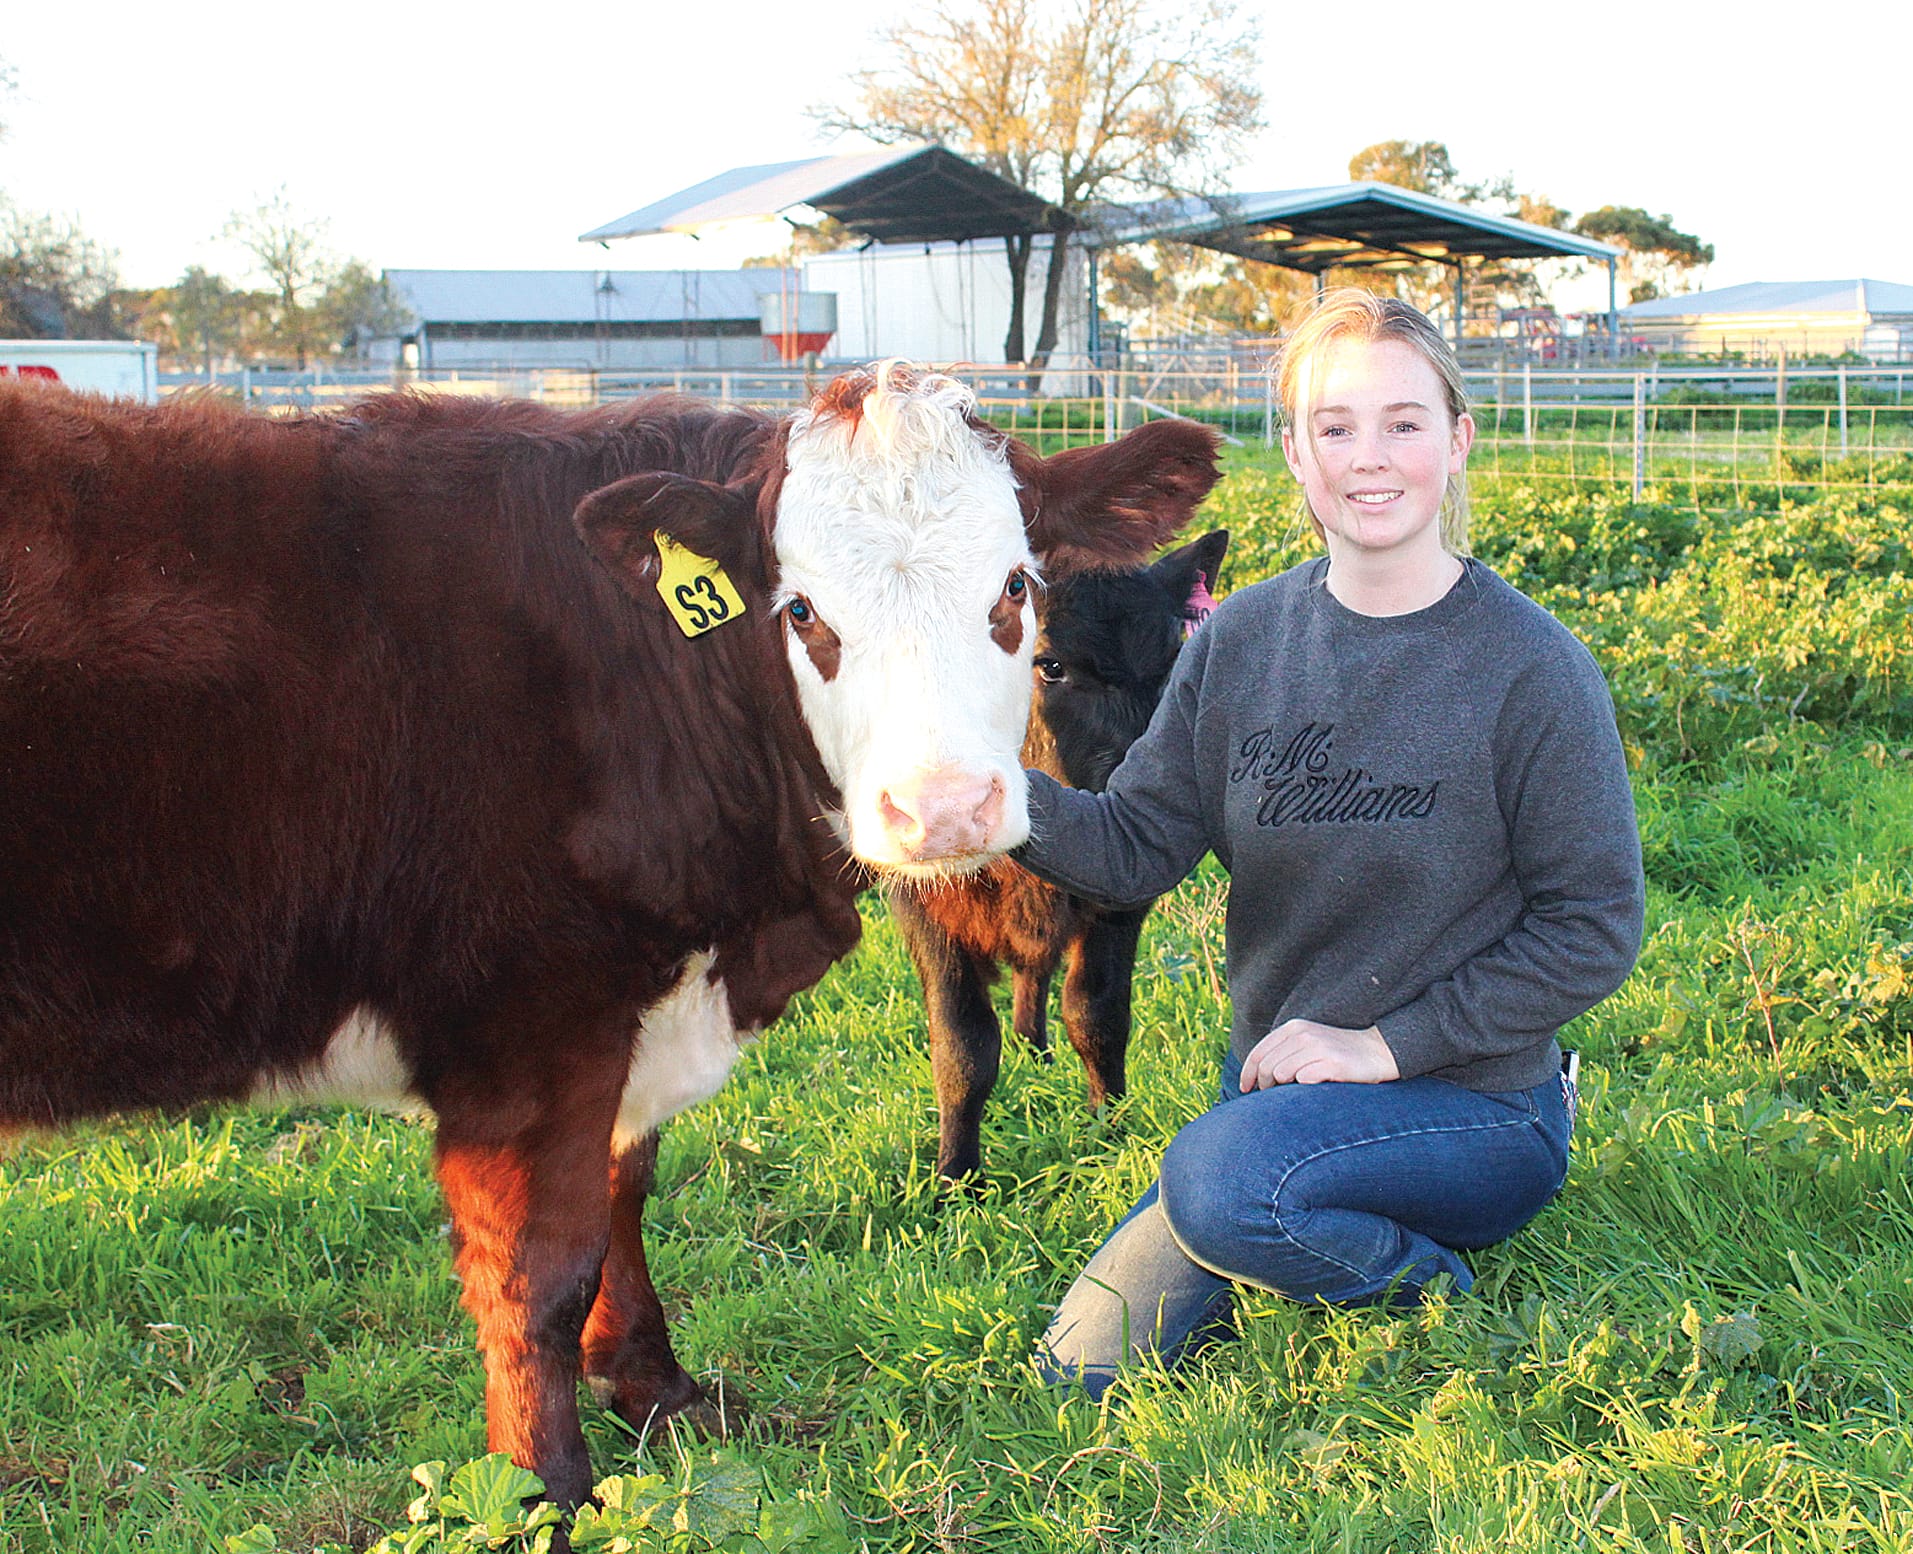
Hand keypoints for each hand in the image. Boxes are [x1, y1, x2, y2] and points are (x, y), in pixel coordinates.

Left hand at [1239, 1019, 1399, 1089]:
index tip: (1245, 1090)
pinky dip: (1304, 1087)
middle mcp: (1303, 1034)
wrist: (1377, 1051)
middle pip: (1267, 1067)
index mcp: (1293, 1028)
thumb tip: (1257, 1077)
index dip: (1247, 1074)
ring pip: (1281, 1074)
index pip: (1258, 1053)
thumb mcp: (1307, 1044)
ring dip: (1285, 1089)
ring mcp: (1318, 1048)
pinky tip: (1315, 1087)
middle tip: (1272, 1096)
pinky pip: (1303, 1080)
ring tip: (1296, 1091)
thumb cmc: (1337, 1053)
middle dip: (1265, 1086)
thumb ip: (1283, 1053)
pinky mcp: (1333, 1064)